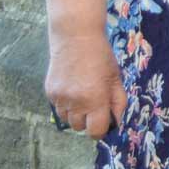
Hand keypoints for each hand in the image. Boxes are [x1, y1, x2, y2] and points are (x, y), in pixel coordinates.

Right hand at [43, 0, 125, 139]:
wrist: (76, 38)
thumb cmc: (101, 57)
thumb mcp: (116, 78)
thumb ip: (118, 102)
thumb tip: (117, 121)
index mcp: (95, 99)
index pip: (95, 131)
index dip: (101, 130)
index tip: (105, 123)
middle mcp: (75, 102)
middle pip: (79, 127)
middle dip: (88, 120)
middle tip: (95, 104)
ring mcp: (59, 98)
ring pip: (67, 120)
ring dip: (76, 114)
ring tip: (84, 94)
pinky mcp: (49, 92)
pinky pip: (58, 108)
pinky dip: (66, 104)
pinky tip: (73, 88)